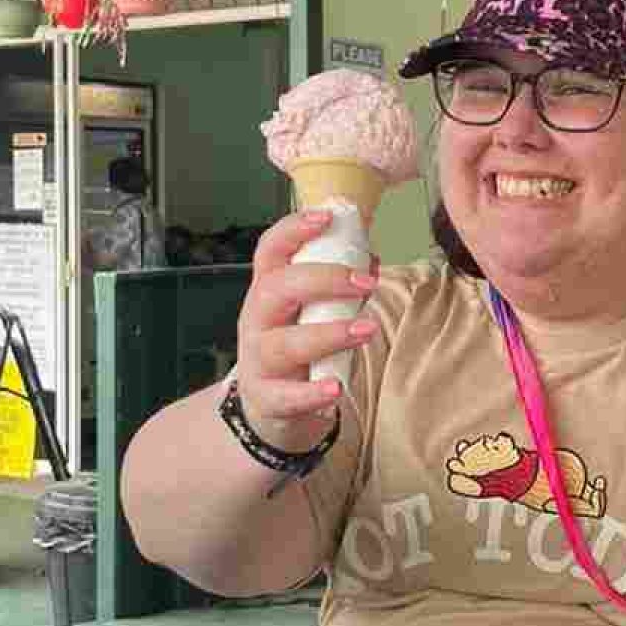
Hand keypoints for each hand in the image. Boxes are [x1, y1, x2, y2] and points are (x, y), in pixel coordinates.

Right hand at [232, 211, 378, 453]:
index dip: (293, 229)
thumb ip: (339, 288)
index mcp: (268, 290)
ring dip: (328, 334)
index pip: (270, 250)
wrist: (270, 408)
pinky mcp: (267, 399)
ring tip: (367, 330)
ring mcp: (258, 360)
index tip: (327, 217)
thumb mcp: (312, 313)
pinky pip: (287, 396)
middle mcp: (257, 320)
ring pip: (284, 343)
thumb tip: (369, 260)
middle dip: (322, 280)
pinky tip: (336, 389)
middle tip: (366, 283)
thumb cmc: (298, 348)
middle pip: (276, 289)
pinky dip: (312, 393)